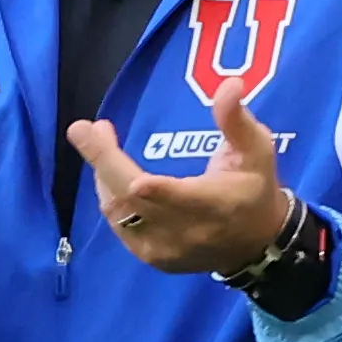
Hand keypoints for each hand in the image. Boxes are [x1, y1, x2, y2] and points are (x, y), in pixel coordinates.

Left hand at [74, 82, 292, 275]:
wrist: (256, 244)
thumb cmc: (254, 187)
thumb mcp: (256, 150)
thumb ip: (236, 120)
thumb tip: (229, 84)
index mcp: (216, 205)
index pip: (184, 200)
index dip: (160, 192)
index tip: (138, 181)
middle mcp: (187, 232)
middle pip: (134, 200)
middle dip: (105, 161)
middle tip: (85, 129)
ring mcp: (165, 249)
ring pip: (119, 212)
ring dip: (103, 174)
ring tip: (98, 138)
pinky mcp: (151, 257)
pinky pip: (119, 224)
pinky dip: (109, 194)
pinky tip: (108, 171)